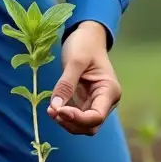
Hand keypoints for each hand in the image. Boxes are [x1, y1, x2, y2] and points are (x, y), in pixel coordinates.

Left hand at [47, 21, 120, 136]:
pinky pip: (76, 117)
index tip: (59, 110)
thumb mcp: (75, 60)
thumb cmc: (85, 44)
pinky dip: (64, 116)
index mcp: (109, 90)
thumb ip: (66, 84)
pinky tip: (54, 107)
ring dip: (66, 122)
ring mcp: (96, 102)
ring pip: (83, 125)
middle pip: (90, 126)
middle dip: (71, 123)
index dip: (78, 119)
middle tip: (52, 111)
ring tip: (51, 109)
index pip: (97, 116)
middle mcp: (106, 101)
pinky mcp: (86, 102)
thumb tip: (56, 107)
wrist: (88, 36)